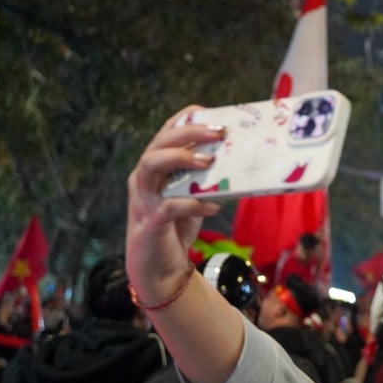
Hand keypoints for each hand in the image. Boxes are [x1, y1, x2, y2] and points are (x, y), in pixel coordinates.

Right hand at [125, 106, 224, 300]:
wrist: (160, 269)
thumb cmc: (178, 228)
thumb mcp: (194, 197)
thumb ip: (207, 180)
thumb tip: (240, 163)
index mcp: (155, 168)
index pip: (164, 133)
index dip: (184, 120)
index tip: (209, 113)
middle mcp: (143, 179)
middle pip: (158, 143)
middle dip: (188, 134)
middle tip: (219, 133)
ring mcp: (143, 199)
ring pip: (150, 166)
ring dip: (180, 159)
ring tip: (208, 162)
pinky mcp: (149, 223)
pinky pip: (168, 207)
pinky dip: (192, 204)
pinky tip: (214, 207)